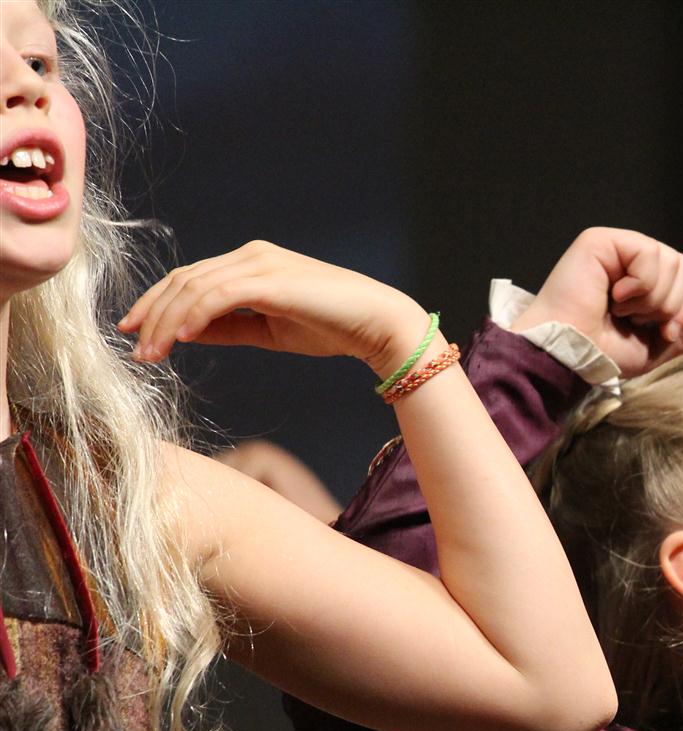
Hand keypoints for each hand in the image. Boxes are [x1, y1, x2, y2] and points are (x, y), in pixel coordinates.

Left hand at [119, 240, 428, 377]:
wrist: (379, 325)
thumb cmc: (332, 328)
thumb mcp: (269, 331)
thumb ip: (227, 327)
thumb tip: (183, 332)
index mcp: (252, 262)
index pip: (190, 278)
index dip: (157, 303)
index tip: (135, 332)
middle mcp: (252, 255)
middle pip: (183, 279)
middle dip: (152, 314)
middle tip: (135, 349)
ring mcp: (261, 263)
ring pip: (194, 287)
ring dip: (166, 322)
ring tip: (151, 354)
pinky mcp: (270, 279)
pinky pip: (217, 296)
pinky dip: (193, 317)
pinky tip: (180, 339)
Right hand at [510, 227, 682, 378]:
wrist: (569, 355)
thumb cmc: (601, 354)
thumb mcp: (654, 349)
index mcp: (643, 282)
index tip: (660, 333)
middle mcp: (630, 261)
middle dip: (670, 304)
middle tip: (637, 320)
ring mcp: (617, 248)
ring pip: (671, 260)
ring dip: (653, 297)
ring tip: (622, 309)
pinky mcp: (602, 241)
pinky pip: (649, 252)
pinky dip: (640, 283)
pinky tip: (615, 296)